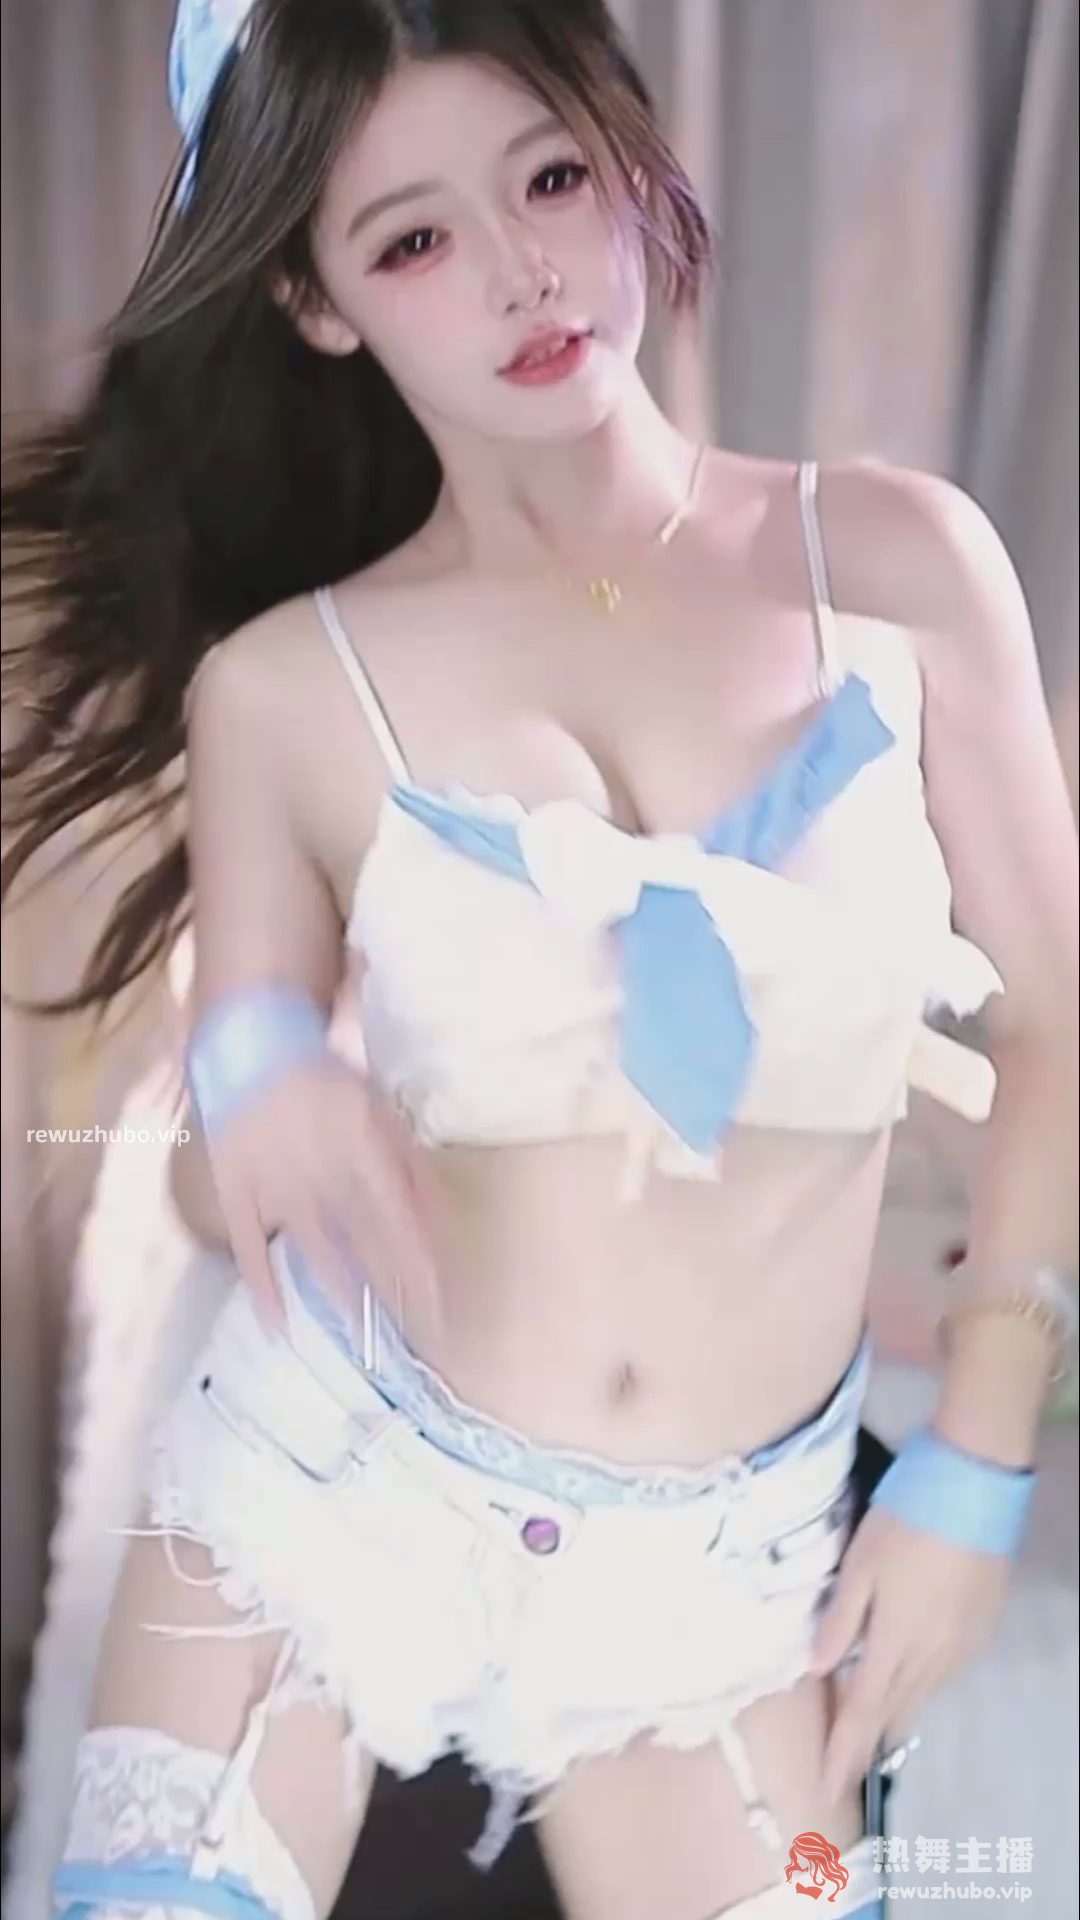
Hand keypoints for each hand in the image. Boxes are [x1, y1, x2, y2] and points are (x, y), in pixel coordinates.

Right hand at [206, 1051, 441, 1344]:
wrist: (252, 1050)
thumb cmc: (326, 1084)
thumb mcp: (380, 1111)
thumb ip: (411, 1163)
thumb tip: (444, 1217)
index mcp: (362, 1146)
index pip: (399, 1218)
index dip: (419, 1263)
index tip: (439, 1305)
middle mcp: (321, 1171)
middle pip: (364, 1241)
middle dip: (390, 1290)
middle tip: (411, 1336)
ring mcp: (275, 1186)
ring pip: (315, 1250)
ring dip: (340, 1296)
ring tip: (362, 1340)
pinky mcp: (236, 1195)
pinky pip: (249, 1248)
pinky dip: (262, 1288)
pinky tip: (278, 1326)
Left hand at [809, 1504, 1009, 1800]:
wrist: (975, 1493)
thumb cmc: (906, 1522)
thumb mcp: (860, 1563)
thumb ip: (839, 1619)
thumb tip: (815, 1669)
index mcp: (894, 1643)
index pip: (862, 1713)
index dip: (843, 1753)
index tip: (827, 1791)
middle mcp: (931, 1659)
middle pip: (894, 1712)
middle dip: (865, 1741)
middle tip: (841, 1762)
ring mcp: (960, 1648)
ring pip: (920, 1697)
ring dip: (892, 1712)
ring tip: (867, 1725)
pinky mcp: (980, 1632)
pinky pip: (942, 1675)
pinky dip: (918, 1684)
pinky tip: (907, 1676)